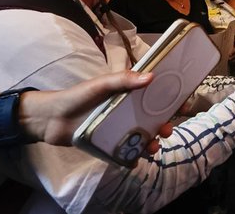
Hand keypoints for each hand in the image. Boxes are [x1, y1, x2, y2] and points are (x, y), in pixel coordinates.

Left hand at [21, 71, 170, 153]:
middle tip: (167, 129)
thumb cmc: (76, 96)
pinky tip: (136, 159)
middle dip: (164, 124)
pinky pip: (127, 151)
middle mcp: (128, 110)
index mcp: (129, 93)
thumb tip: (151, 77)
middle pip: (154, 117)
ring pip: (143, 135)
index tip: (184, 103)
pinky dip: (134, 156)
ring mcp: (120, 127)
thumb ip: (123, 80)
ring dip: (152, 142)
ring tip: (153, 146)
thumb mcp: (100, 85)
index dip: (172, 98)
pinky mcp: (110, 143)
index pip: (156, 94)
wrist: (50, 119)